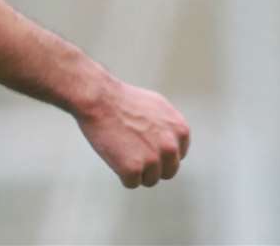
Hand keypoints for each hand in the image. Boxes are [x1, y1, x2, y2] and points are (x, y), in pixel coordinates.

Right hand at [76, 79, 190, 187]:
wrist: (98, 98)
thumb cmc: (122, 99)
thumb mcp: (157, 107)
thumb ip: (170, 128)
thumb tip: (174, 144)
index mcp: (181, 131)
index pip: (177, 156)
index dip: (158, 150)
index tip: (143, 140)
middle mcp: (171, 147)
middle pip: (166, 172)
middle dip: (150, 164)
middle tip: (131, 146)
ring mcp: (153, 160)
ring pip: (149, 180)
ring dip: (135, 169)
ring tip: (121, 147)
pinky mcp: (133, 169)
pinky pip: (131, 183)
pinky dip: (120, 172)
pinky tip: (114, 153)